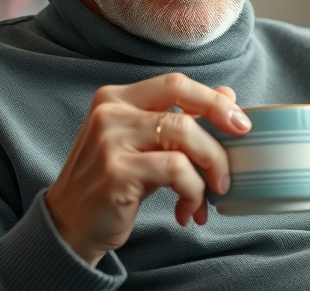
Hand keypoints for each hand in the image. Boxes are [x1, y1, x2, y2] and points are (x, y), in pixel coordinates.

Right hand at [44, 73, 250, 264]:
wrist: (69, 226)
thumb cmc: (113, 184)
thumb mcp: (146, 147)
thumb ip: (182, 119)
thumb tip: (229, 96)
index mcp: (116, 98)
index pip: (176, 83)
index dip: (214, 100)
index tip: (241, 124)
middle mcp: (110, 112)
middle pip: (184, 110)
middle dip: (219, 139)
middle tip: (230, 171)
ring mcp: (110, 140)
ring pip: (183, 137)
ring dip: (208, 171)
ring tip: (208, 199)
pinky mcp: (116, 171)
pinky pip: (176, 170)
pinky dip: (193, 191)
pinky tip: (187, 211)